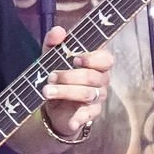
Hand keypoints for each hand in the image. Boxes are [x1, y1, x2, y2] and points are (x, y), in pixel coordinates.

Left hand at [38, 26, 114, 144]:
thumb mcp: (52, 58)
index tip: (76, 59)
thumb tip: (58, 31)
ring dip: (65, 91)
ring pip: (87, 94)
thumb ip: (54, 43)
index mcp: (96, 64)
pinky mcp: (90, 113)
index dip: (93, 58)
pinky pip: (88, 116)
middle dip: (69, 76)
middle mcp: (101, 80)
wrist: (54, 106)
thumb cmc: (59, 76)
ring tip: (47, 91)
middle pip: (91, 77)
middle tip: (50, 76)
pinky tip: (72, 122)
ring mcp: (97, 97)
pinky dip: (79, 119)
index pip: (106, 59)